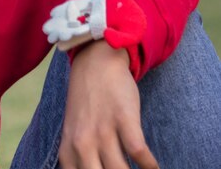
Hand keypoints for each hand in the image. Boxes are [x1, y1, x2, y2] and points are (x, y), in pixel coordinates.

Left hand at [59, 41, 158, 168]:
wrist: (95, 64)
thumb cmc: (86, 102)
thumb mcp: (72, 131)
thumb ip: (76, 157)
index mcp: (68, 150)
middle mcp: (83, 142)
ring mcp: (102, 130)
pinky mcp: (123, 118)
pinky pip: (139, 152)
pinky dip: (149, 166)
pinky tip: (153, 168)